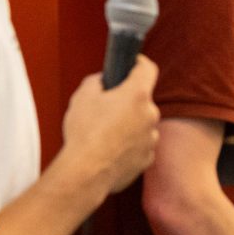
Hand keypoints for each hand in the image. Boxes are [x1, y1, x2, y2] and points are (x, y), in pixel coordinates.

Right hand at [62, 57, 159, 194]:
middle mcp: (150, 115)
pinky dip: (128, 146)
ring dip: (128, 125)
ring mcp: (151, 138)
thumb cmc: (84, 133)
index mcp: (137, 95)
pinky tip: (109, 150)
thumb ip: (96, 82)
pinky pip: (139, 146)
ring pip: (141, 124)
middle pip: (142, 100)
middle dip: (127, 101)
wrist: (86, 171)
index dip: (139, 63)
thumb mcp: (82, 96)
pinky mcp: (147, 158)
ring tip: (104, 134)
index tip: (132, 63)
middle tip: (105, 107)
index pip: (147, 69)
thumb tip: (103, 83)